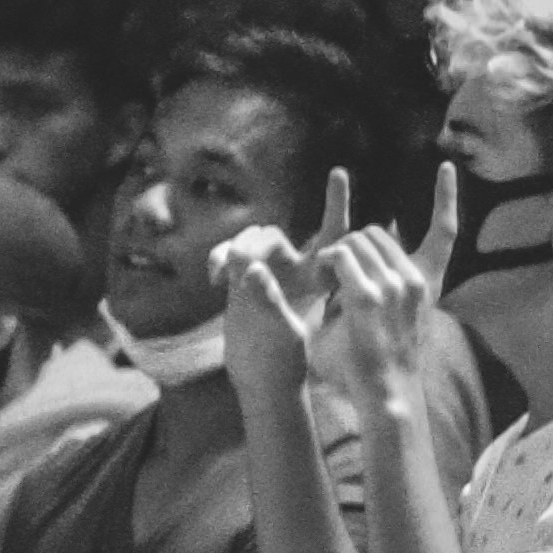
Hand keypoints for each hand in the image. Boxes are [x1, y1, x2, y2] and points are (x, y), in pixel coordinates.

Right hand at [220, 214, 328, 384]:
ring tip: (224, 272)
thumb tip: (250, 269)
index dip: (335, 203)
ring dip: (234, 250)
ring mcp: (265, 273)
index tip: (338, 173)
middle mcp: (292, 271)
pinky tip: (213, 278)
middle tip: (240, 262)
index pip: (332, 236)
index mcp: (316, 280)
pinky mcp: (241, 279)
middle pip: (275, 237)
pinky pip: (229, 254)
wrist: (261, 380)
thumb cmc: (283, 362)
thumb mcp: (280, 333)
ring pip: (248, 242)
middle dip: (257, 243)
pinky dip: (219, 259)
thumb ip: (265, 300)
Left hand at [313, 163, 452, 401]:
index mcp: (428, 281)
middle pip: (377, 231)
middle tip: (339, 271)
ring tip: (332, 282)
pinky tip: (324, 278)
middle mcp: (416, 279)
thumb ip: (398, 281)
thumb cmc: (389, 355)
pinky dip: (327, 262)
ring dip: (336, 255)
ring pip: (356, 241)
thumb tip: (381, 254)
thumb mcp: (405, 312)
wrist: (388, 389)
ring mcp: (394, 287)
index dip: (446, 197)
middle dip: (353, 244)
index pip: (446, 231)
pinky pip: (341, 256)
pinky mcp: (367, 297)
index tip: (445, 167)